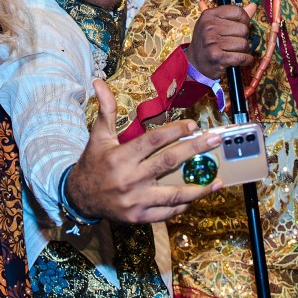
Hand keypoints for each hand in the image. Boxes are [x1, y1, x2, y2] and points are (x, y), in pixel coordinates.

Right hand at [65, 81, 223, 223]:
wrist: (79, 197)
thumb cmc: (93, 163)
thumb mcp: (98, 136)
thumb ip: (105, 110)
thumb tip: (99, 81)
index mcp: (121, 156)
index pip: (153, 141)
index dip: (175, 132)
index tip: (193, 125)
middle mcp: (130, 178)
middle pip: (169, 162)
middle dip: (195, 149)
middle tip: (215, 140)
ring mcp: (136, 200)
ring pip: (174, 194)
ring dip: (199, 187)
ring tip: (217, 180)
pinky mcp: (139, 217)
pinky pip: (166, 212)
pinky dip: (183, 205)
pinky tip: (197, 196)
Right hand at [186, 4, 255, 79]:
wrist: (194, 62)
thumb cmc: (208, 41)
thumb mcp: (216, 23)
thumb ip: (235, 15)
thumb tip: (253, 6)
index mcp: (209, 15)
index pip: (238, 12)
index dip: (244, 20)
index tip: (240, 26)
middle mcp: (209, 27)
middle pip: (243, 29)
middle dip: (243, 37)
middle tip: (234, 42)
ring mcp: (212, 43)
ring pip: (244, 44)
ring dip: (243, 50)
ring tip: (234, 51)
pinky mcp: (217, 58)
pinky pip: (242, 57)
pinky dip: (246, 60)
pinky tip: (241, 60)